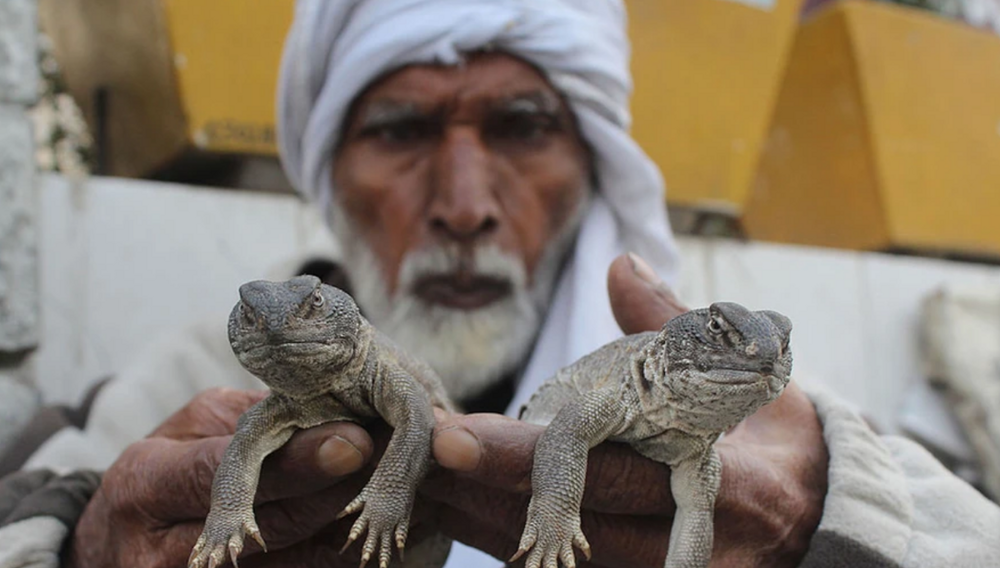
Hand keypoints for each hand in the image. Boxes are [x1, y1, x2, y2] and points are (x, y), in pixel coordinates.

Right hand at [66, 387, 429, 567]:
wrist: (118, 546)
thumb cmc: (164, 471)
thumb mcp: (188, 432)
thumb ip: (247, 423)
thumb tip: (330, 417)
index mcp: (147, 480)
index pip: (224, 467)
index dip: (297, 458)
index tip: (356, 439)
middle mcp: (162, 544)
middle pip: (272, 522)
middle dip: (341, 491)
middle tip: (397, 464)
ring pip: (295, 559)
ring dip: (352, 526)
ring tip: (401, 496)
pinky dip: (339, 557)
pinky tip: (375, 534)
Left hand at [424, 252, 827, 566]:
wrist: (820, 518)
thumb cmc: (774, 434)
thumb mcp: (746, 371)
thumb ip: (674, 322)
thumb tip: (620, 265)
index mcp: (713, 471)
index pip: (607, 469)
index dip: (528, 461)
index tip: (456, 440)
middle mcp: (684, 533)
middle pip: (566, 522)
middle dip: (481, 494)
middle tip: (409, 462)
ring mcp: (662, 567)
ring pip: (560, 555)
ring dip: (483, 522)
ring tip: (416, 487)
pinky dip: (512, 541)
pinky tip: (459, 515)